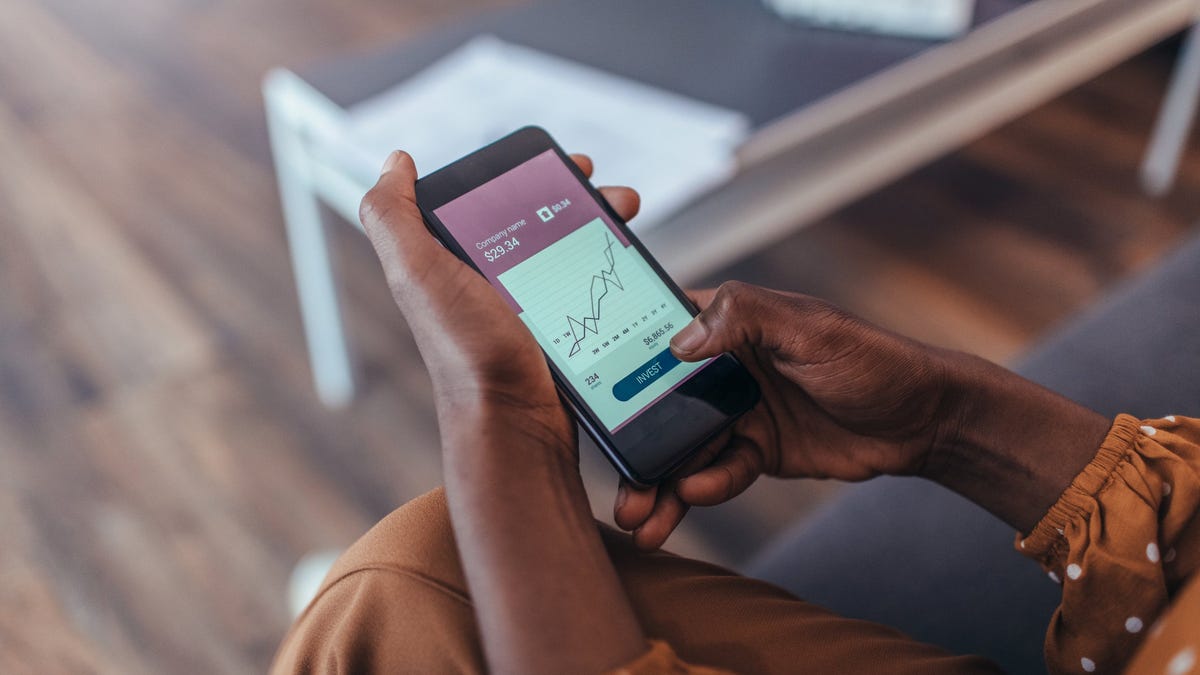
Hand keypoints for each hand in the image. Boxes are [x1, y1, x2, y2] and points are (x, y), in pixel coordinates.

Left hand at [362, 152, 652, 673]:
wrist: (516, 429)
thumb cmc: (468, 356)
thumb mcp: (420, 277)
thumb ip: (393, 218)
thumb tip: (394, 163)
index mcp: (452, 263)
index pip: (493, 200)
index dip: (530, 174)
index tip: (569, 164)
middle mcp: (486, 284)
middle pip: (540, 221)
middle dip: (581, 198)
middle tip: (614, 195)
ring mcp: (527, 312)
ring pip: (571, 252)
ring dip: (603, 228)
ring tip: (629, 219)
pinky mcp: (560, 337)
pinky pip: (589, 290)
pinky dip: (612, 271)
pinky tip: (631, 267)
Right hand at [614, 282, 962, 548]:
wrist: (921, 422)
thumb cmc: (871, 358)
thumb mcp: (809, 327)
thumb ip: (745, 318)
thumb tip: (680, 340)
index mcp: (727, 324)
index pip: (657, 333)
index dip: (616, 360)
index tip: (582, 394)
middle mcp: (721, 367)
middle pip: (659, 404)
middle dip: (632, 444)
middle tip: (615, 482)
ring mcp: (737, 412)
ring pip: (682, 448)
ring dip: (659, 482)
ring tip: (638, 518)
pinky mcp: (755, 451)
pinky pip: (718, 472)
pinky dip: (704, 489)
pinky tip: (694, 498)